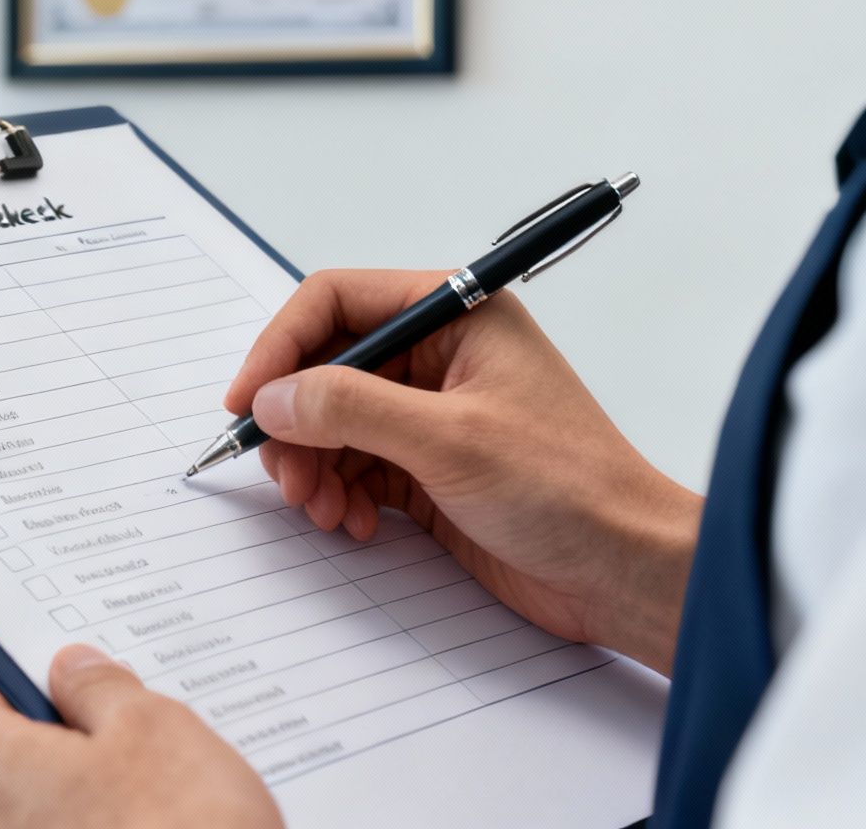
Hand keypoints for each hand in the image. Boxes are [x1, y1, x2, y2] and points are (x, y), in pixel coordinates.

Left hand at [0, 645, 281, 828]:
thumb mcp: (152, 728)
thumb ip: (100, 689)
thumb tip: (73, 672)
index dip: (15, 667)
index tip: (57, 660)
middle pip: (4, 749)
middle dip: (64, 725)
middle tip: (127, 714)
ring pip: (40, 799)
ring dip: (90, 780)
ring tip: (160, 777)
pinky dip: (102, 821)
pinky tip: (160, 818)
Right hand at [226, 269, 700, 672]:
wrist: (628, 572)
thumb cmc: (571, 490)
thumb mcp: (449, 440)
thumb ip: (351, 407)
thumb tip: (274, 397)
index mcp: (456, 315)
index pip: (338, 302)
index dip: (282, 347)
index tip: (248, 400)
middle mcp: (440, 355)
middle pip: (326, 367)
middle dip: (296, 422)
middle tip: (284, 473)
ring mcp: (432, 413)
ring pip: (332, 422)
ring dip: (313, 466)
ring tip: (321, 509)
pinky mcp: (429, 467)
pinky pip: (354, 467)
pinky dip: (339, 493)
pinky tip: (352, 523)